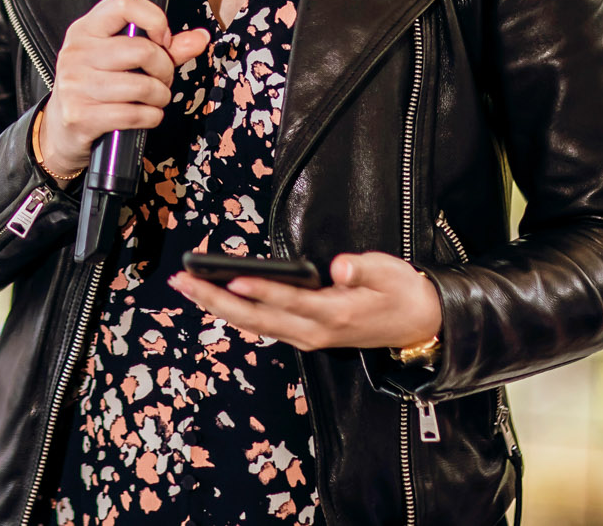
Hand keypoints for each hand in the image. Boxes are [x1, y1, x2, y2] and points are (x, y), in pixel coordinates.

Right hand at [34, 0, 210, 181]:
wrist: (60, 131)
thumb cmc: (96, 89)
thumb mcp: (120, 61)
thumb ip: (162, 48)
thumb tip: (200, 38)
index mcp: (85, 30)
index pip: (123, 4)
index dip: (154, 18)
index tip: (163, 38)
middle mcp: (76, 53)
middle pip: (141, 50)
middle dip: (165, 69)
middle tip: (163, 78)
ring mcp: (76, 85)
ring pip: (143, 86)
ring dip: (161, 96)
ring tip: (155, 99)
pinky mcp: (81, 116)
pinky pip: (136, 114)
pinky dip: (152, 117)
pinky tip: (146, 115)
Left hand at [169, 252, 441, 351]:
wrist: (418, 325)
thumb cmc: (400, 292)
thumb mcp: (391, 272)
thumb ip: (364, 268)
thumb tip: (340, 266)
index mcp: (336, 313)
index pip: (290, 301)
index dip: (262, 290)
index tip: (232, 278)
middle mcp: (315, 331)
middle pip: (258, 318)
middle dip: (217, 300)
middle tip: (183, 281)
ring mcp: (308, 337)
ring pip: (255, 325)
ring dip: (218, 307)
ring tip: (186, 286)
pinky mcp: (304, 335)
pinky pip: (263, 326)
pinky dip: (235, 313)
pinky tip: (213, 299)